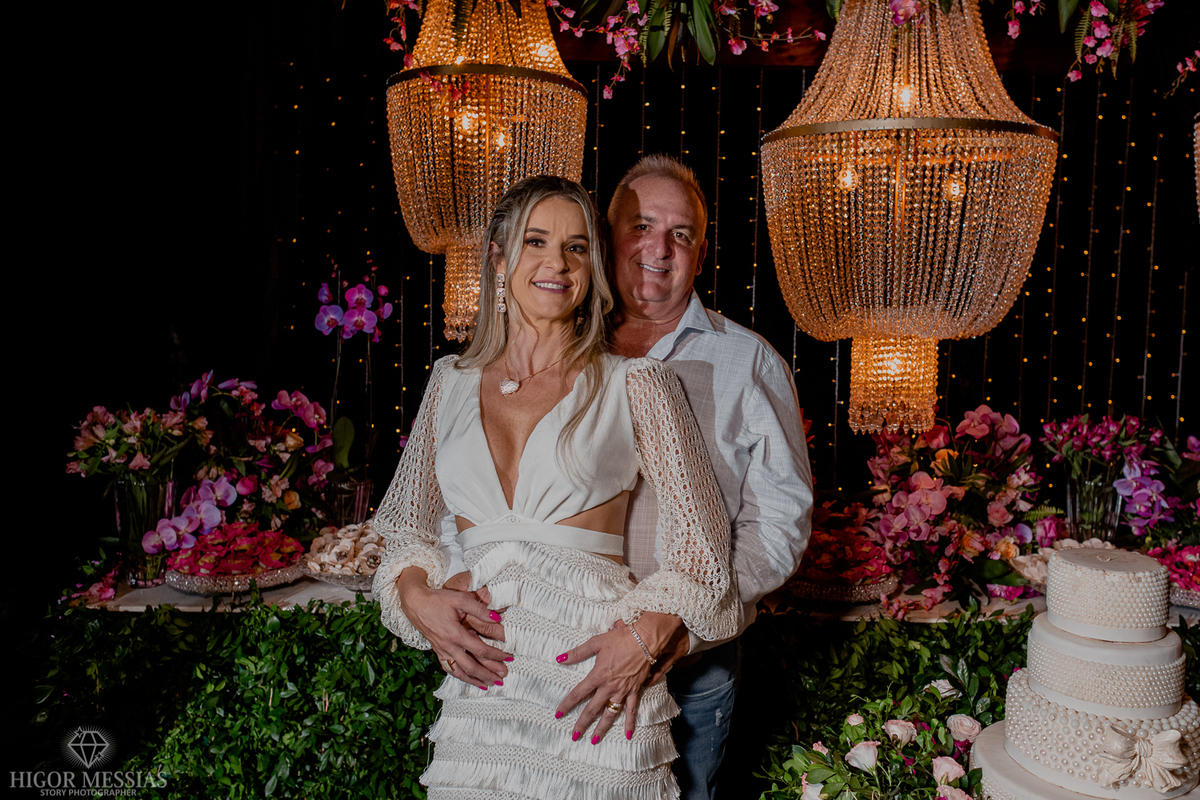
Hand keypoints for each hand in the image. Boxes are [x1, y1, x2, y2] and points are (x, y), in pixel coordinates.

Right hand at [396, 568, 509, 687]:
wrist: (415, 603)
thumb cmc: (437, 599)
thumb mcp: (460, 599)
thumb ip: (479, 609)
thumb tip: (497, 618)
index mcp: (456, 635)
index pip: (480, 650)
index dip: (496, 655)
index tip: (509, 658)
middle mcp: (448, 647)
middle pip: (471, 667)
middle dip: (488, 674)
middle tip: (502, 678)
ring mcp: (441, 651)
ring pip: (459, 672)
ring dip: (474, 680)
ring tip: (487, 685)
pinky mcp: (437, 651)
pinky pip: (449, 669)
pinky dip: (460, 676)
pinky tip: (467, 679)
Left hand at [553, 612, 682, 743]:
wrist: (645, 639)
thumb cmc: (621, 638)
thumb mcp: (596, 642)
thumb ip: (577, 652)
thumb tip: (559, 658)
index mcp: (598, 675)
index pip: (578, 693)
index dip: (567, 704)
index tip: (558, 714)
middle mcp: (609, 686)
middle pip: (592, 709)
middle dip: (582, 723)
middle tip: (574, 736)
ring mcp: (623, 691)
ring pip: (610, 713)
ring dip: (601, 728)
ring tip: (594, 740)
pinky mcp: (635, 690)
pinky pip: (632, 710)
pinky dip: (630, 722)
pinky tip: (627, 734)